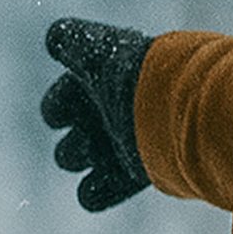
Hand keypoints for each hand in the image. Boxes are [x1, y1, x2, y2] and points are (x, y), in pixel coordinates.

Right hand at [41, 16, 153, 210]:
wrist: (177, 108)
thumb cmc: (134, 75)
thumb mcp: (95, 49)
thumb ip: (68, 39)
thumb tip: (54, 39)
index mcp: (101, 86)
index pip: (59, 102)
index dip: (58, 104)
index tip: (73, 99)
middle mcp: (110, 115)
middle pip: (68, 133)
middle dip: (72, 132)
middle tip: (92, 128)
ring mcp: (121, 144)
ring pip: (74, 158)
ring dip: (81, 154)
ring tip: (101, 149)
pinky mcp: (134, 173)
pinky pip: (92, 194)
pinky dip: (93, 191)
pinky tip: (100, 181)